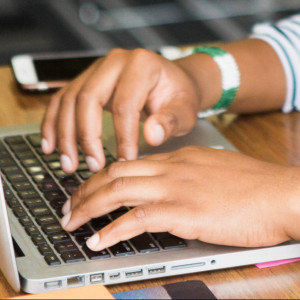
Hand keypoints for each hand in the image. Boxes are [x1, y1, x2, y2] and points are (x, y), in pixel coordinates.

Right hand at [41, 49, 199, 172]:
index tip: (125, 162)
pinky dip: (53, 124)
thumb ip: (170, 122)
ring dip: (66, 135)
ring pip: (69, 100)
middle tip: (93, 166)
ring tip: (69, 164)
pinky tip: (51, 146)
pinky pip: (62, 100)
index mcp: (142, 65)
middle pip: (87, 99)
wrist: (172, 82)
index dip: (122, 137)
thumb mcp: (184, 110)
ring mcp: (97, 69)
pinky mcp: (87, 81)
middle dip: (87, 137)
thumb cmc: (179, 96)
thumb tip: (151, 136)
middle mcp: (115, 62)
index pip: (124, 105)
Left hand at [60, 146, 298, 250]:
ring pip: (118, 191)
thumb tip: (167, 186)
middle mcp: (171, 169)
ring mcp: (175, 189)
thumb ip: (185, 175)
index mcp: (178, 158)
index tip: (89, 188)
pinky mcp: (184, 212)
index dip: (103, 176)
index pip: (128, 163)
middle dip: (86, 190)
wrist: (280, 192)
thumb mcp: (211, 171)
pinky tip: (98, 240)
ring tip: (72, 222)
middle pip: (115, 174)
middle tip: (69, 205)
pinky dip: (112, 230)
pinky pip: (136, 219)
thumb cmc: (252, 185)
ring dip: (89, 207)